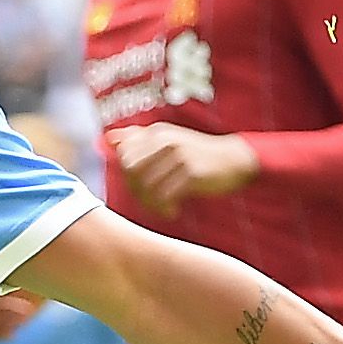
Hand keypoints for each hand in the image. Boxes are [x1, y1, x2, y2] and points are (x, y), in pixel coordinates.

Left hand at [110, 123, 257, 217]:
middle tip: (150, 201)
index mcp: (156, 132)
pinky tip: (173, 211)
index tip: (141, 187)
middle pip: (131, 172)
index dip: (127, 176)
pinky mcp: (191, 173)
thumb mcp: (168, 140)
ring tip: (162, 208)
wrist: (234, 160)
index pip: (123, 156)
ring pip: (146, 186)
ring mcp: (178, 156)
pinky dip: (164, 208)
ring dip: (151, 204)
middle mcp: (165, 140)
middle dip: (136, 190)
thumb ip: (137, 138)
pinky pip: (164, 196)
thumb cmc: (197, 154)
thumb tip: (108, 138)